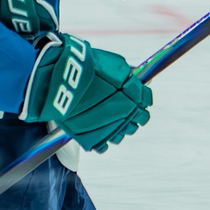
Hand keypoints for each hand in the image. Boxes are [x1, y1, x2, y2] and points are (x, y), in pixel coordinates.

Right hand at [23, 33, 152, 152]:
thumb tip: (138, 77)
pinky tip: (97, 129)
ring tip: (107, 117)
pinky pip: (104, 145)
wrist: (62, 79)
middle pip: (139, 119)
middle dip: (133, 113)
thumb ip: (128, 74)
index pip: (147, 99)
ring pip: (122, 133)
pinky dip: (102, 138)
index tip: (136, 95)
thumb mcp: (113, 64)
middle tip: (122, 106)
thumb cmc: (86, 68)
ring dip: (119, 125)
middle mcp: (127, 114)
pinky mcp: (93, 138)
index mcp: (135, 95)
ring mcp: (110, 128)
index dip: (142, 97)